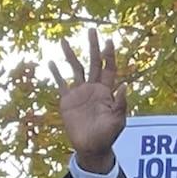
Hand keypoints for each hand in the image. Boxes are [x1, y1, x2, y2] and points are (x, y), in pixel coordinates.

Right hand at [50, 29, 128, 173]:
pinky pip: (61, 84)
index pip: (109, 68)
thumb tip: (125, 85)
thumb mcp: (118, 121)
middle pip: (93, 62)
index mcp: (106, 91)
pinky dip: (56, 73)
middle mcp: (93, 88)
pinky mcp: (67, 101)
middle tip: (92, 30)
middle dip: (93, 46)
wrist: (91, 148)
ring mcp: (80, 93)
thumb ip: (121, 104)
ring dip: (70, 55)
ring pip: (75, 69)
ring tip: (63, 40)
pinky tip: (51, 62)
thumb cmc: (107, 135)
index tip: (109, 40)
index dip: (110, 55)